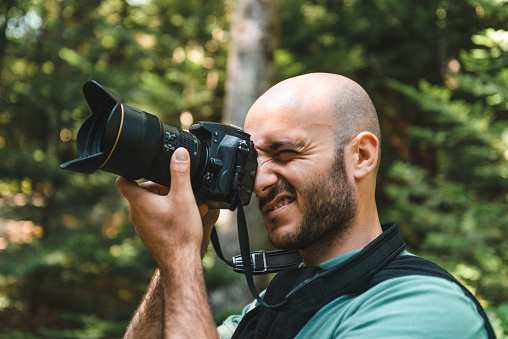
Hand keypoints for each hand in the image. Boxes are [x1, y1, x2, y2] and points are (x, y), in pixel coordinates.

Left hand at [116, 148, 206, 267]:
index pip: (122, 180)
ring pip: (149, 204)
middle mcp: (136, 214)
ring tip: (184, 202)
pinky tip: (183, 216)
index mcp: (139, 201)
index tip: (143, 166)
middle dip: (159, 185)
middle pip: (141, 190)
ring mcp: (142, 226)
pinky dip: (167, 212)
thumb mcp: (183, 197)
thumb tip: (179, 152)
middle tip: (177, 186)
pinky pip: (155, 217)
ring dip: (165, 199)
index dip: (130, 170)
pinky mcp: (150, 235)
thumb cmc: (180, 233)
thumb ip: (180, 172)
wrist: (181, 263)